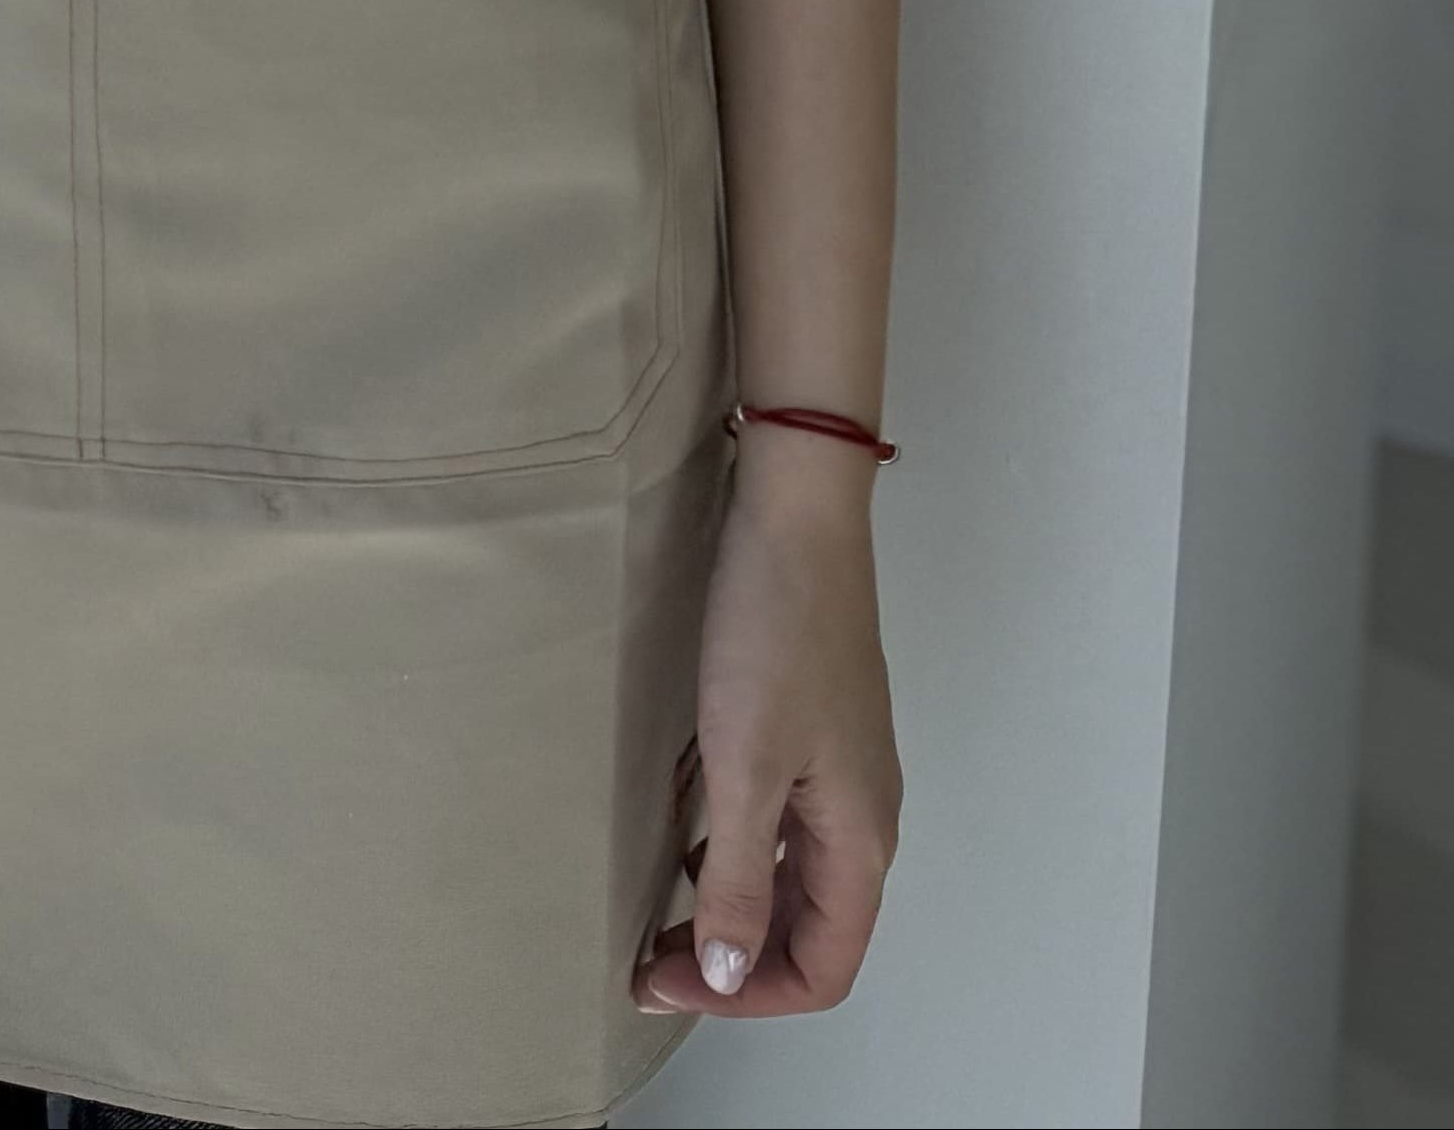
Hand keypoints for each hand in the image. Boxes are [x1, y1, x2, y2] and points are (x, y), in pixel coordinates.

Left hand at [632, 433, 901, 1019]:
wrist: (797, 516)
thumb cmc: (773, 634)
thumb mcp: (746, 764)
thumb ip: (739, 876)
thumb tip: (729, 972)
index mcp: (860, 839)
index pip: (823, 969)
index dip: (747, 996)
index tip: (666, 981)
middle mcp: (862, 817)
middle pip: (812, 933)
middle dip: (736, 963)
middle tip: (650, 959)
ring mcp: (842, 771)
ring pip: (797, 881)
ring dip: (736, 910)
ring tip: (663, 915)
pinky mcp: (814, 730)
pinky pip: (786, 827)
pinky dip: (741, 854)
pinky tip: (692, 838)